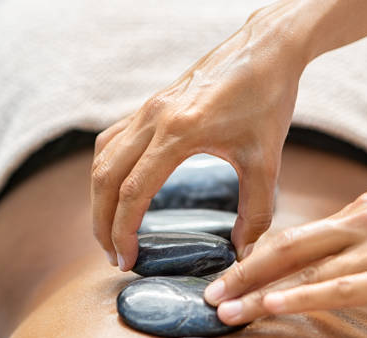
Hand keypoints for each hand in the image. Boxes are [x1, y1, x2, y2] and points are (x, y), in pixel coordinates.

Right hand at [91, 5, 306, 269]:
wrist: (266, 48)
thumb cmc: (267, 98)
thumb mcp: (267, 161)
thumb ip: (257, 211)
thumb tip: (243, 250)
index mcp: (178, 132)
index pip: (133, 192)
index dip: (123, 232)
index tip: (127, 260)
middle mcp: (153, 118)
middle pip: (105, 178)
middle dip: (101, 222)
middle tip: (112, 255)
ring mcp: (148, 109)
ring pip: (102, 158)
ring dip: (99, 197)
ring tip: (109, 229)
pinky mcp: (151, 105)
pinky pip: (113, 141)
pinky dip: (107, 171)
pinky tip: (118, 190)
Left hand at [204, 192, 366, 322]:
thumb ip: (352, 245)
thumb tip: (312, 267)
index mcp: (358, 213)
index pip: (294, 238)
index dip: (255, 261)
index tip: (228, 281)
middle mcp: (363, 224)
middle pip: (289, 248)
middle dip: (243, 273)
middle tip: (210, 294)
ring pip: (305, 272)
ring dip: (258, 293)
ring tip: (226, 310)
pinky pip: (339, 290)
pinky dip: (301, 297)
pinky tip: (271, 305)